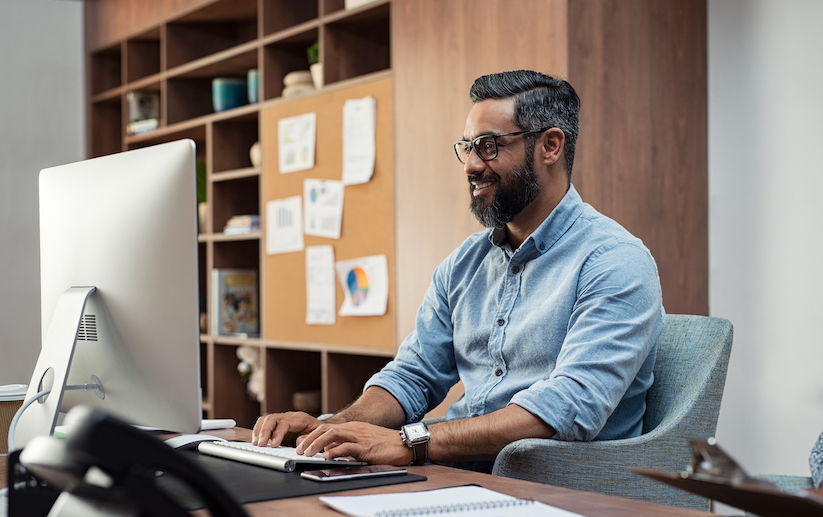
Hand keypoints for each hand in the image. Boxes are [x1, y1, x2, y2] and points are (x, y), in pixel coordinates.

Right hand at [251, 411, 322, 446]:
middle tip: (260, 445)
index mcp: (299, 418)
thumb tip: (297, 444)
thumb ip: (308, 439)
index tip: (273, 445)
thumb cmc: (319, 432)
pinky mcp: (277, 423)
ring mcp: (282, 418)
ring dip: (259, 431)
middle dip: (264, 432)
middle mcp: (289, 416)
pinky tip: (256, 440)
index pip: (284, 423)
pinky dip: (258, 430)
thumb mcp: (317, 436)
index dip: (277, 433)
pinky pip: (264, 422)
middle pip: (272, 419)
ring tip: (256, 443)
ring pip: (266, 419)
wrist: (321, 427)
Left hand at [296, 421, 412, 465]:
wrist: (405, 443)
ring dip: (317, 444)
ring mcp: (360, 437)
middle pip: (326, 429)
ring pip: (332, 435)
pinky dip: (335, 451)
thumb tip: (330, 451)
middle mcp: (354, 429)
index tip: (301, 444)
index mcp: (353, 428)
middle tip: (299, 450)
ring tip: (307, 453)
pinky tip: (327, 457)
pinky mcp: (366, 447)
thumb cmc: (386, 444)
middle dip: (309, 439)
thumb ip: (347, 444)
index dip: (312, 435)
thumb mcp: (364, 441)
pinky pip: (347, 447)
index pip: (326, 428)